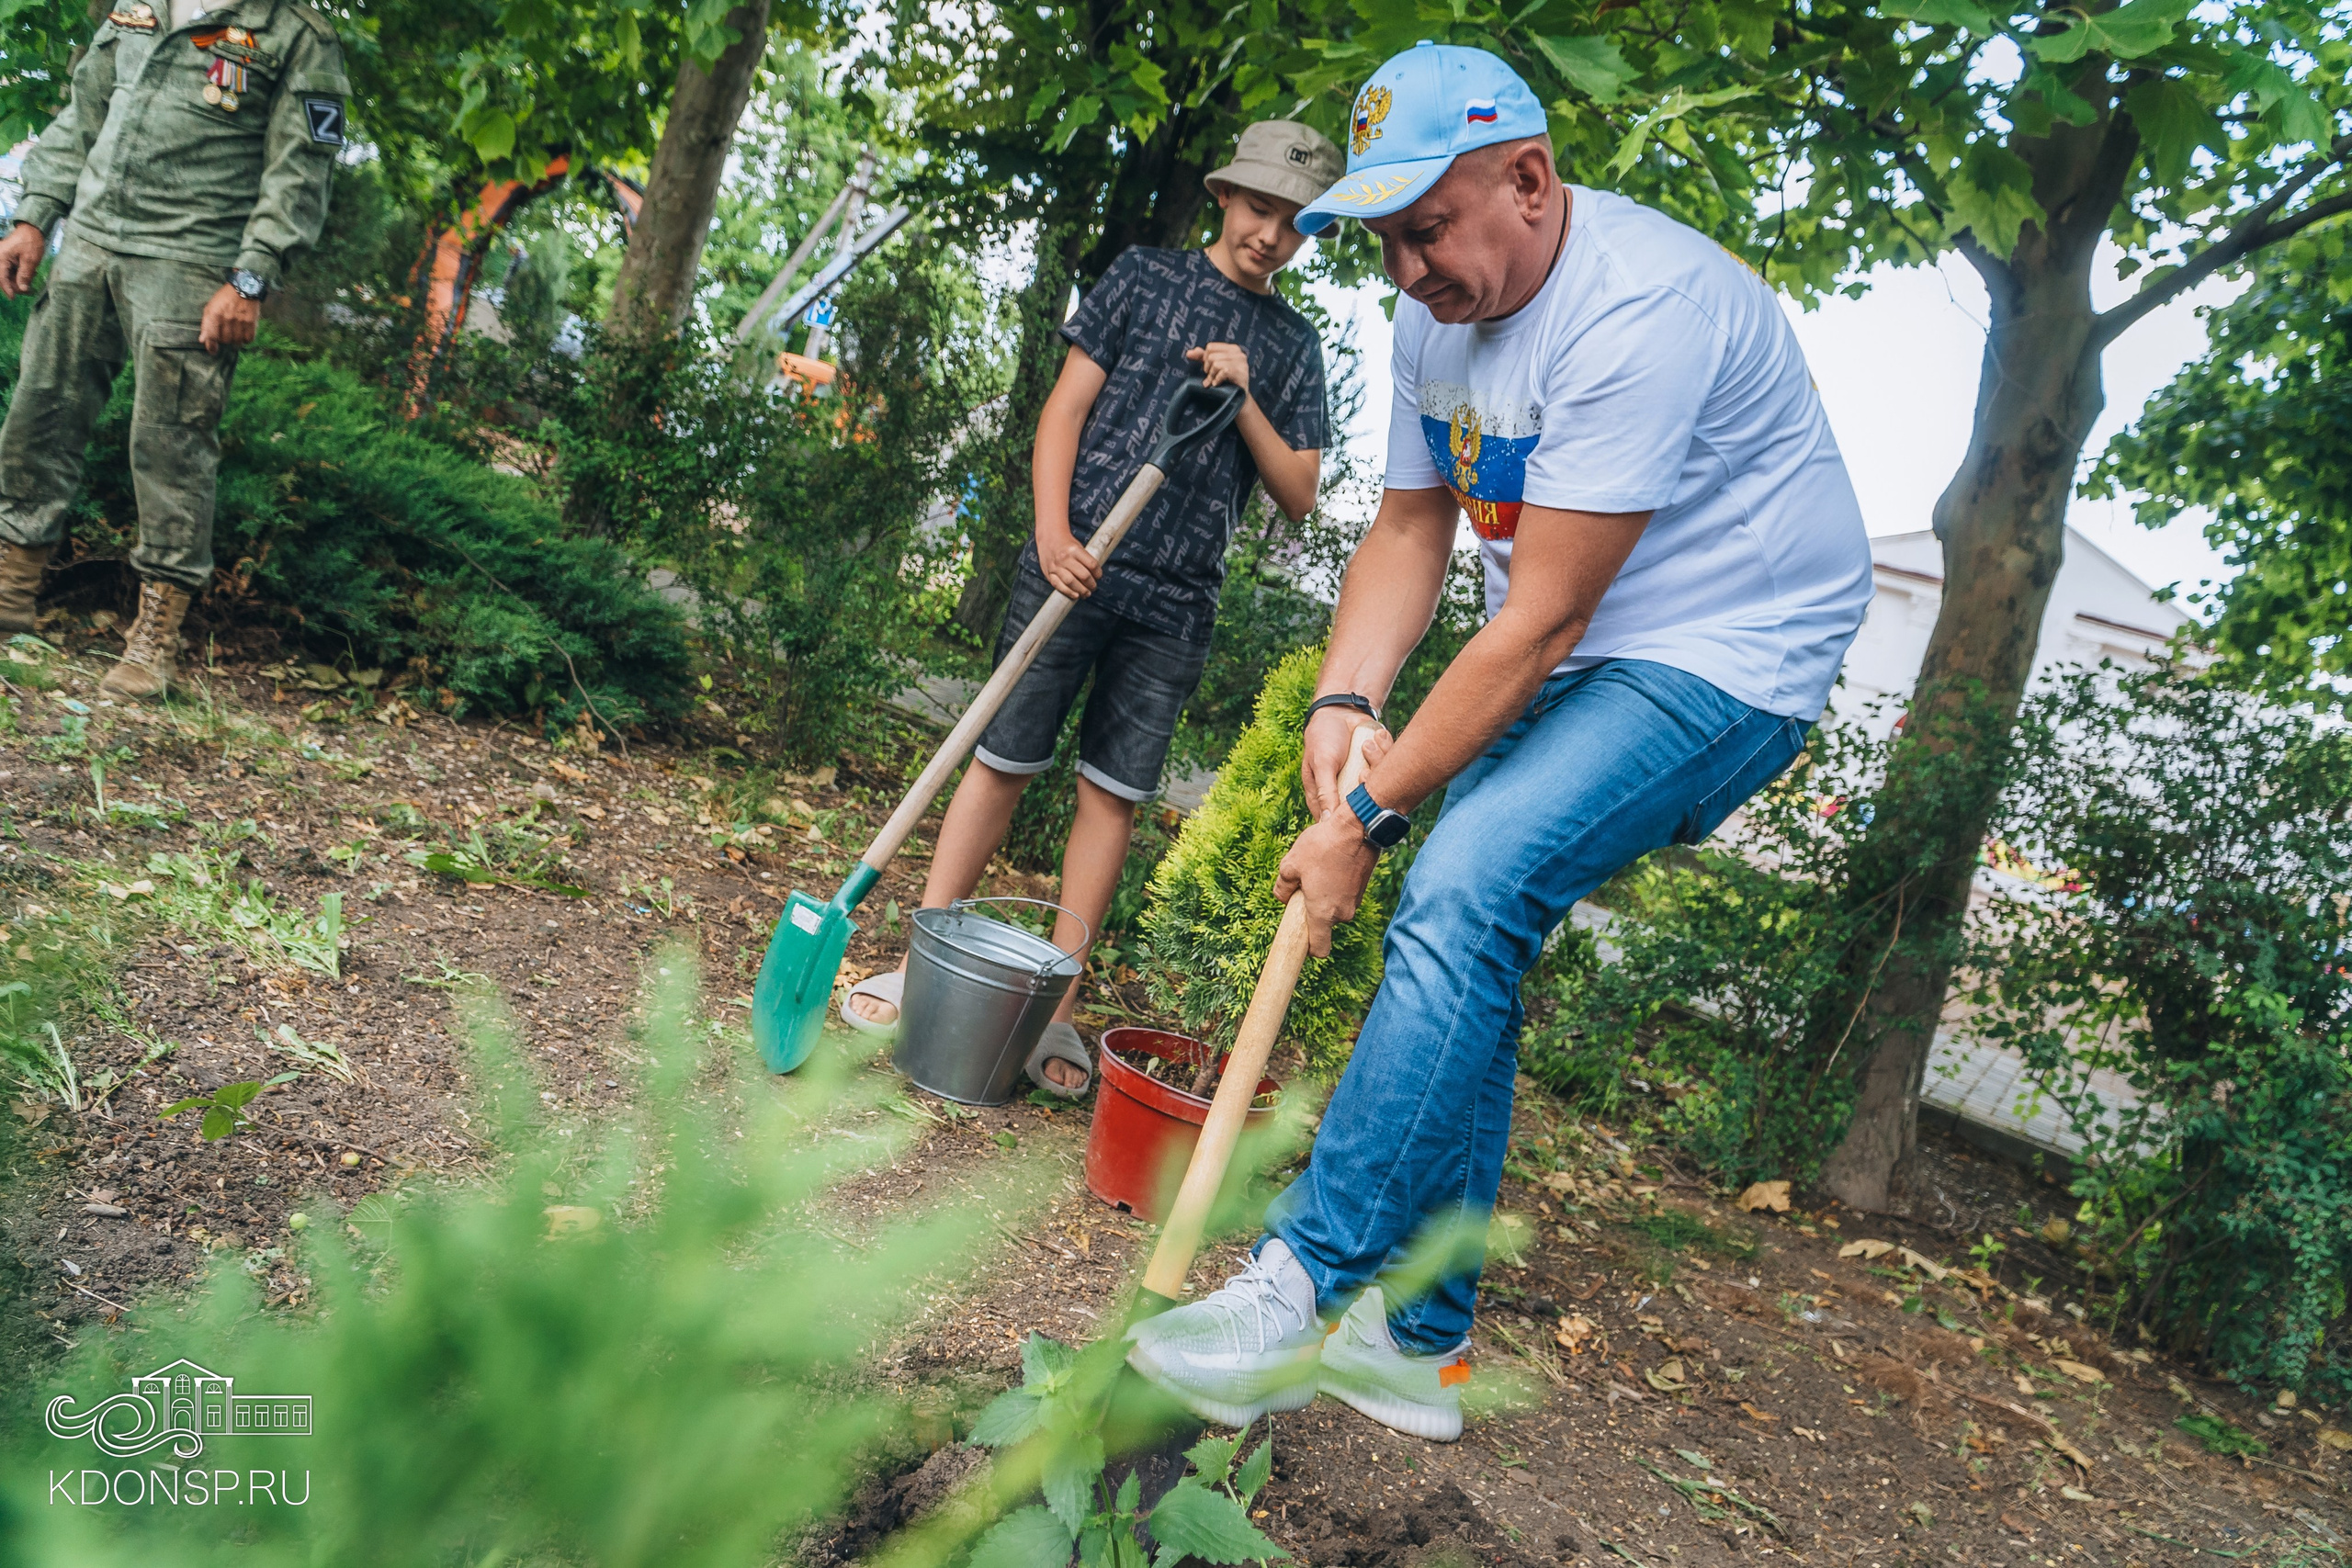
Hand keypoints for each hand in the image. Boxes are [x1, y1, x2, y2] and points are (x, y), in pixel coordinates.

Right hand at [0, 223, 45, 298]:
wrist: (31, 230)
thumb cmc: (30, 242)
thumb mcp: (30, 260)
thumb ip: (25, 275)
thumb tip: (22, 289)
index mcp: (1, 258)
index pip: (1, 278)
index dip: (7, 289)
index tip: (13, 298)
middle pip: (4, 278)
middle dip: (16, 286)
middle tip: (30, 291)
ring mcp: (3, 259)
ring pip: (8, 276)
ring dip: (19, 282)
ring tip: (33, 281)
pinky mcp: (7, 260)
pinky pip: (11, 271)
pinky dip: (20, 276)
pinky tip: (31, 274)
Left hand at [199, 284, 259, 352]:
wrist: (243, 287)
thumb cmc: (224, 298)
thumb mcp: (211, 307)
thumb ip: (206, 324)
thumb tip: (203, 340)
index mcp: (214, 314)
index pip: (211, 336)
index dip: (211, 346)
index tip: (212, 351)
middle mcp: (227, 319)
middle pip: (225, 340)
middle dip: (224, 339)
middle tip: (226, 332)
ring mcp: (240, 321)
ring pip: (236, 341)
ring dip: (235, 339)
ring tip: (235, 332)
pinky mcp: (251, 322)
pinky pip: (248, 339)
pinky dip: (245, 339)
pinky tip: (243, 333)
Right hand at [1036, 524, 1101, 598]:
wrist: (1048, 538)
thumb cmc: (1067, 545)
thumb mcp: (1078, 547)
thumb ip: (1086, 560)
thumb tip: (1095, 577)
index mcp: (1075, 550)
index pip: (1092, 565)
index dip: (1098, 573)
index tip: (1099, 577)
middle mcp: (1064, 558)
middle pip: (1083, 575)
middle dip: (1091, 584)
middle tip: (1093, 587)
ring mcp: (1056, 566)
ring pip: (1071, 582)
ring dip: (1081, 590)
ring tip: (1086, 593)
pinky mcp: (1049, 573)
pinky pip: (1059, 586)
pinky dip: (1068, 592)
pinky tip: (1075, 595)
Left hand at [1185, 341, 1251, 394]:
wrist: (1239, 397)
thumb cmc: (1227, 381)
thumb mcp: (1213, 366)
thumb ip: (1202, 357)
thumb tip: (1189, 353)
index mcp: (1232, 348)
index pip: (1210, 347)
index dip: (1205, 359)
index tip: (1208, 369)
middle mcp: (1238, 353)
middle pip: (1211, 356)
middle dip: (1207, 369)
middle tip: (1211, 377)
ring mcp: (1241, 362)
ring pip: (1216, 364)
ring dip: (1212, 376)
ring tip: (1214, 382)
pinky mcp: (1241, 372)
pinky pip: (1223, 371)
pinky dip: (1217, 379)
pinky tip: (1218, 384)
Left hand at [1275, 810, 1378, 956]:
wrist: (1358, 827)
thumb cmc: (1322, 846)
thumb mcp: (1290, 864)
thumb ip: (1282, 887)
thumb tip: (1282, 897)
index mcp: (1323, 913)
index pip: (1319, 949)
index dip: (1308, 949)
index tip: (1300, 939)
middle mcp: (1343, 913)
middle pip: (1324, 923)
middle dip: (1312, 909)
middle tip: (1304, 884)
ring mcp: (1355, 901)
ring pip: (1333, 907)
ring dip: (1324, 895)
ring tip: (1319, 868)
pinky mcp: (1362, 889)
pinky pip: (1343, 895)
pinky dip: (1335, 886)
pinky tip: (1331, 863)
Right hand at [1301, 706, 1391, 817]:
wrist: (1341, 710)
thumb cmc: (1325, 738)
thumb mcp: (1322, 764)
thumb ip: (1325, 791)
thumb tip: (1327, 822)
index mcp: (1326, 797)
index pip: (1338, 821)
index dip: (1351, 818)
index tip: (1363, 809)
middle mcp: (1347, 794)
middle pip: (1365, 806)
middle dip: (1370, 788)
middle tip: (1365, 771)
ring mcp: (1363, 783)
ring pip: (1381, 788)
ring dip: (1378, 764)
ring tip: (1367, 746)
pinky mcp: (1377, 771)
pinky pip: (1389, 770)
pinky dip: (1386, 753)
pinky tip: (1378, 739)